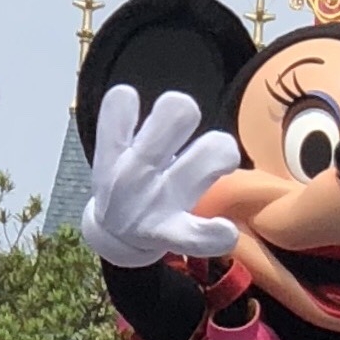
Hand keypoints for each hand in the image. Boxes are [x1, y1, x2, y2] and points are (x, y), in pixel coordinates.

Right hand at [81, 84, 241, 268]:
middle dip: (187, 111)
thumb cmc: (127, 182)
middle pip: (178, 111)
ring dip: (223, 153)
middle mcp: (134, 173)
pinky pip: (200, 234)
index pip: (120, 101)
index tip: (134, 114)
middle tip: (184, 130)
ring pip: (213, 152)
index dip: (131, 100)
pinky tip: (224, 230)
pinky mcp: (174, 234)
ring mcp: (156, 204)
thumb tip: (170, 100)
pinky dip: (217, 233)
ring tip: (218, 166)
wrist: (116, 239)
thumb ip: (130, 122)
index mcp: (116, 151)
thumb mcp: (115, 151)